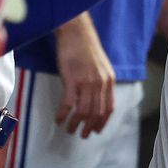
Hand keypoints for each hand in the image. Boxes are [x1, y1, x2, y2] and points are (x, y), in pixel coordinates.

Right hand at [53, 14, 115, 137]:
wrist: (76, 31)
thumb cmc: (85, 47)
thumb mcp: (101, 66)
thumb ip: (101, 82)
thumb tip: (97, 99)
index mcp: (109, 80)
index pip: (109, 108)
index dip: (103, 122)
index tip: (96, 130)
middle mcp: (100, 83)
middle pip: (96, 113)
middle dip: (89, 127)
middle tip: (82, 135)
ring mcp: (87, 81)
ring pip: (83, 111)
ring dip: (75, 123)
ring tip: (68, 129)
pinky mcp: (72, 79)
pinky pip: (68, 104)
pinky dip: (63, 114)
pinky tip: (58, 118)